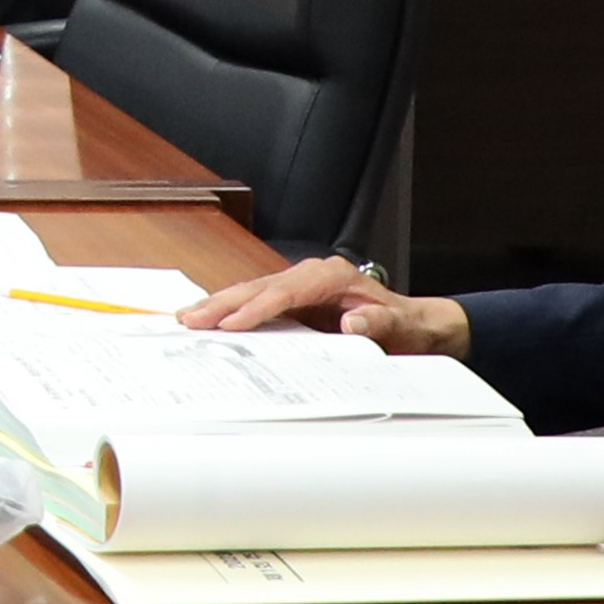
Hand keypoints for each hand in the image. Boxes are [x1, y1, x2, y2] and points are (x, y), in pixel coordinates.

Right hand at [175, 256, 470, 353]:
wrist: (415, 325)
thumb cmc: (406, 326)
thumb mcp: (399, 328)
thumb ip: (377, 323)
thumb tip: (352, 320)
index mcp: (332, 277)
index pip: (285, 291)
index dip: (256, 308)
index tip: (232, 324)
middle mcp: (312, 276)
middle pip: (259, 287)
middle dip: (223, 303)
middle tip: (191, 320)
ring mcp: (301, 286)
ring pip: (252, 292)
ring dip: (219, 306)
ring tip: (188, 319)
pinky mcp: (294, 300)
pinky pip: (257, 302)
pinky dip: (231, 311)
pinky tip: (209, 320)